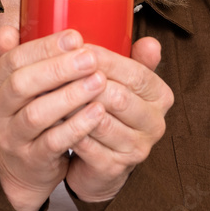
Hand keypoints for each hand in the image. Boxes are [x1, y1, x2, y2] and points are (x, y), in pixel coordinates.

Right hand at [0, 26, 108, 210]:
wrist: (26, 164)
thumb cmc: (30, 108)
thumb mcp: (18, 80)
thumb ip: (16, 53)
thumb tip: (9, 29)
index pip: (13, 59)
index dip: (44, 47)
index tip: (75, 36)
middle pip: (21, 84)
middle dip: (58, 68)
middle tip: (91, 57)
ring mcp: (10, 137)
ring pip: (36, 114)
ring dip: (70, 96)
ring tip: (99, 81)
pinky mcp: (30, 159)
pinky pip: (53, 142)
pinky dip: (76, 126)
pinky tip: (98, 112)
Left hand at [64, 36, 173, 202]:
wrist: (101, 161)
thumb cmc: (110, 111)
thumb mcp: (125, 82)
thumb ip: (136, 60)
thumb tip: (150, 42)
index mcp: (161, 97)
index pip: (135, 73)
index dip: (105, 59)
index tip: (77, 47)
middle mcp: (155, 124)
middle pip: (117, 96)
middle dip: (84, 81)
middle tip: (57, 69)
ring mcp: (136, 149)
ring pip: (98, 121)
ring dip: (71, 104)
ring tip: (49, 90)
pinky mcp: (113, 168)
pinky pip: (85, 144)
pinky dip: (65, 128)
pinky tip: (49, 116)